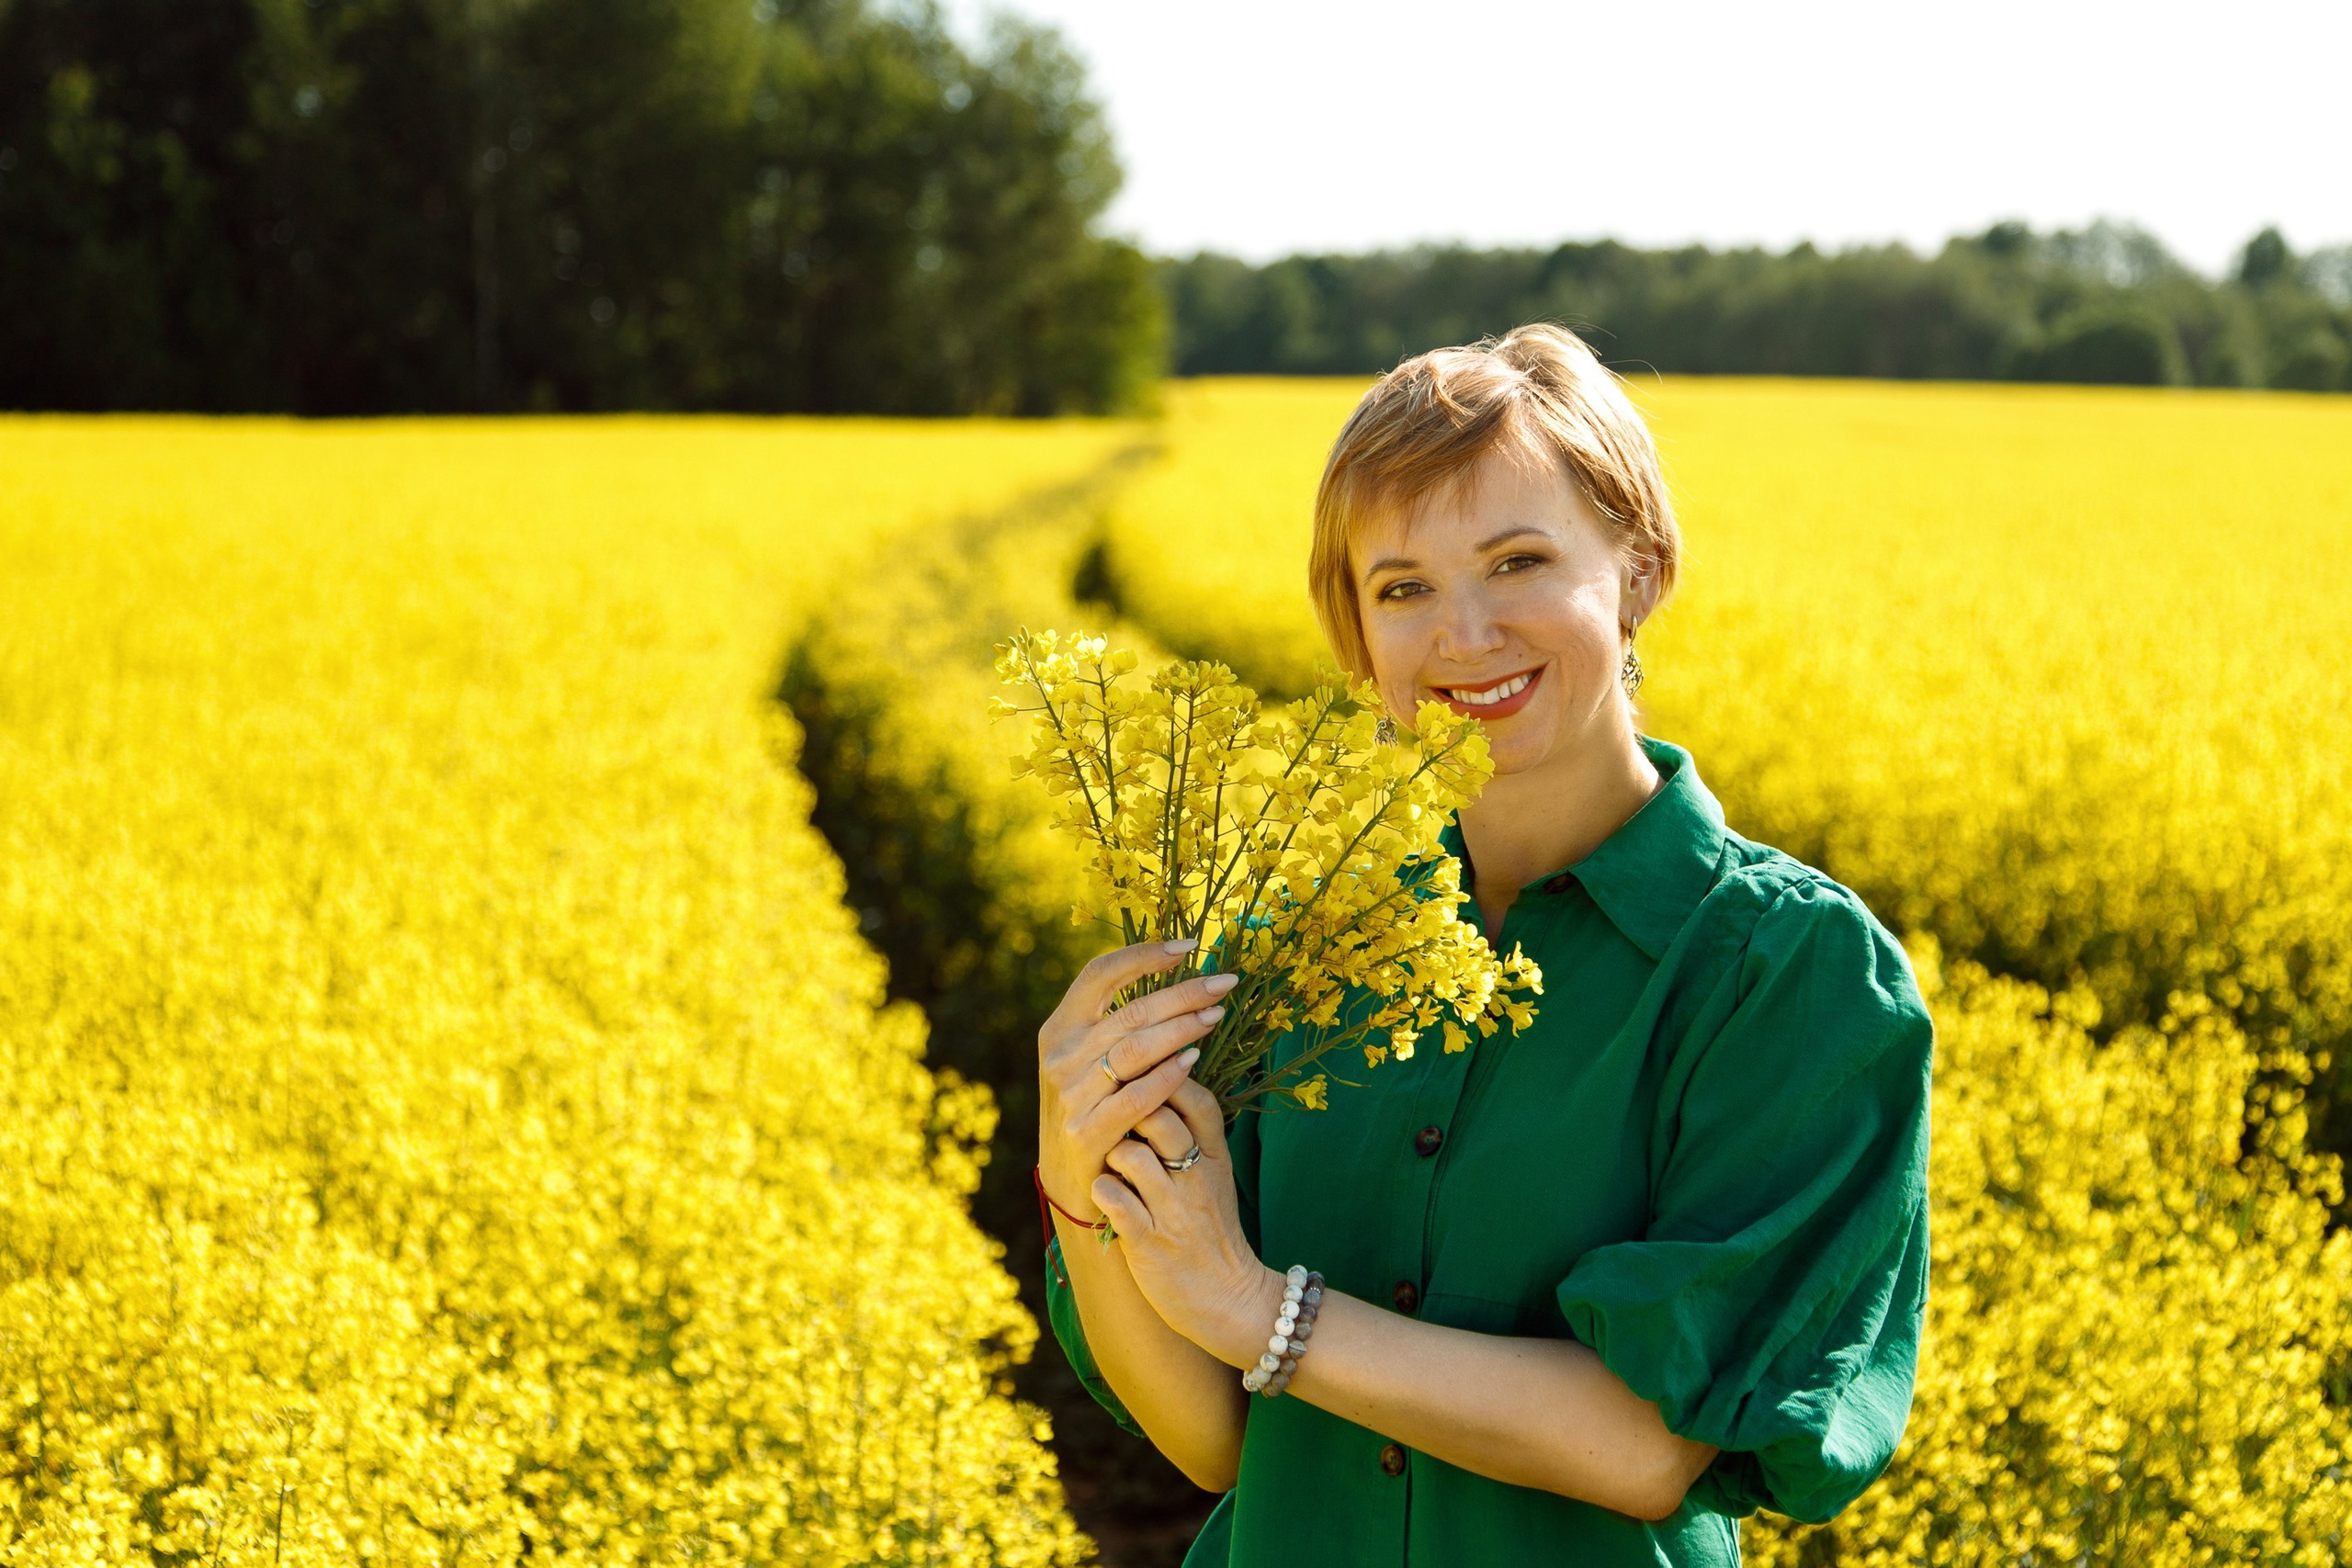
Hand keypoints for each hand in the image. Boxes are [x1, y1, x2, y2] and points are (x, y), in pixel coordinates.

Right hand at [1036, 939, 1240, 1224]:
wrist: (1073, 1182)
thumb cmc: (1095, 1109)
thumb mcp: (1089, 1062)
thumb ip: (1116, 1025)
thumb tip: (1174, 978)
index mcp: (1060, 1028)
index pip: (1098, 974)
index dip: (1143, 954)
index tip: (1189, 946)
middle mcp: (1061, 1056)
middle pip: (1128, 1011)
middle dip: (1183, 993)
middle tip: (1225, 983)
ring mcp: (1070, 1095)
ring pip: (1134, 1049)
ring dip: (1181, 1028)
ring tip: (1216, 1015)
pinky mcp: (1088, 1132)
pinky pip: (1136, 1096)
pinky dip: (1168, 1075)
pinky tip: (1195, 1060)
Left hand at [1094, 1078, 1281, 1363]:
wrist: (1227, 1298)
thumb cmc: (1212, 1229)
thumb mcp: (1217, 1175)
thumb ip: (1195, 1132)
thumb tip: (1158, 1083)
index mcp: (1217, 1157)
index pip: (1197, 1098)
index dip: (1166, 1079)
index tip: (1142, 1080)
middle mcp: (1197, 1178)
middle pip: (1157, 1117)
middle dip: (1128, 1112)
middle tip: (1116, 1123)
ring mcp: (1173, 1210)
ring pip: (1129, 1154)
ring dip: (1111, 1155)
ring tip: (1114, 1167)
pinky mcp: (1148, 1241)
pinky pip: (1111, 1198)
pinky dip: (1101, 1191)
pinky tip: (1107, 1197)